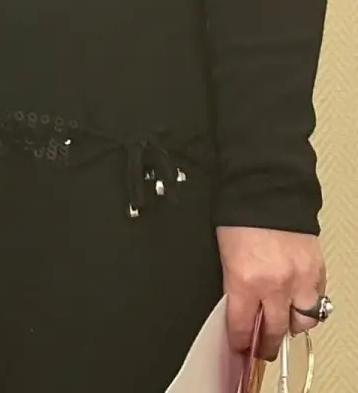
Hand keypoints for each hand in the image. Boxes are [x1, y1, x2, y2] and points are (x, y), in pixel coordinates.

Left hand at [219, 225, 326, 359]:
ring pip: (302, 322)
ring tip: (282, 326)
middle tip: (263, 350)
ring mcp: (300, 280)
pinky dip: (307, 307)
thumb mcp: (224, 254)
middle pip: (275, 331)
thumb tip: (237, 306)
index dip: (240, 340)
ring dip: (291, 326)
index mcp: (245, 280)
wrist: (267, 191)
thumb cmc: (240, 217)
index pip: (243, 325)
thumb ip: (233, 283)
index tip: (239, 347)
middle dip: (267, 345)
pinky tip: (297, 304)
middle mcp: (276, 285)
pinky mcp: (317, 272)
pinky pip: (317, 302)